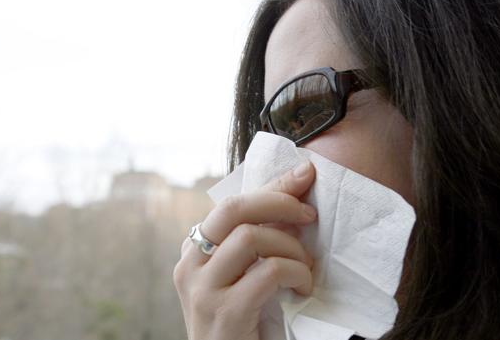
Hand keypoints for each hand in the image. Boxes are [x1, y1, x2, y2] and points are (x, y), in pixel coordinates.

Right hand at [173, 161, 316, 339]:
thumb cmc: (242, 324)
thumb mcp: (242, 277)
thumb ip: (256, 243)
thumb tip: (293, 200)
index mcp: (193, 253)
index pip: (230, 205)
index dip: (270, 187)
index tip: (304, 176)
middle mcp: (189, 266)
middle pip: (232, 209)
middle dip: (277, 201)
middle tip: (310, 214)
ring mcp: (202, 290)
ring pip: (250, 237)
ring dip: (291, 247)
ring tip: (305, 268)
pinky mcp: (224, 313)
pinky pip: (269, 271)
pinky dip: (295, 273)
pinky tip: (303, 288)